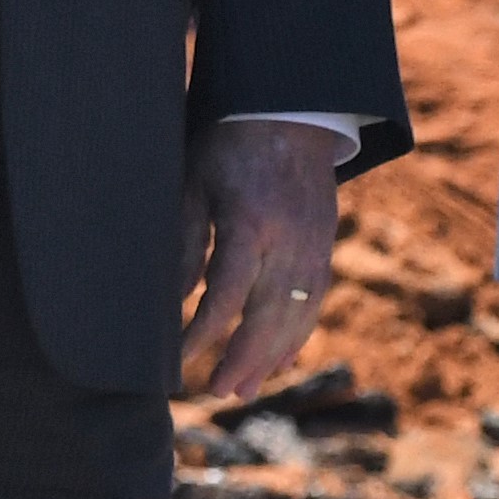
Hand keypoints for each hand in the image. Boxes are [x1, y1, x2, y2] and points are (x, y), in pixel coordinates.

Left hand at [176, 119, 344, 401]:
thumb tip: (173, 301)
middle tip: (218, 391)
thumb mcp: (195, 183)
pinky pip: (315, 300)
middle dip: (243, 359)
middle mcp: (290, 240)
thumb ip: (186, 243)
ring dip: (271, 357)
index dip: (204, 333)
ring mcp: (315, 244)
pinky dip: (298, 334)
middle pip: (269, 316)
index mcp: (252, 223)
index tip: (180, 359)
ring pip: (297, 315)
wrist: (291, 108)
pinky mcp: (326, 244)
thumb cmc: (230, 142)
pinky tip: (280, 359)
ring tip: (245, 388)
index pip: (227, 295)